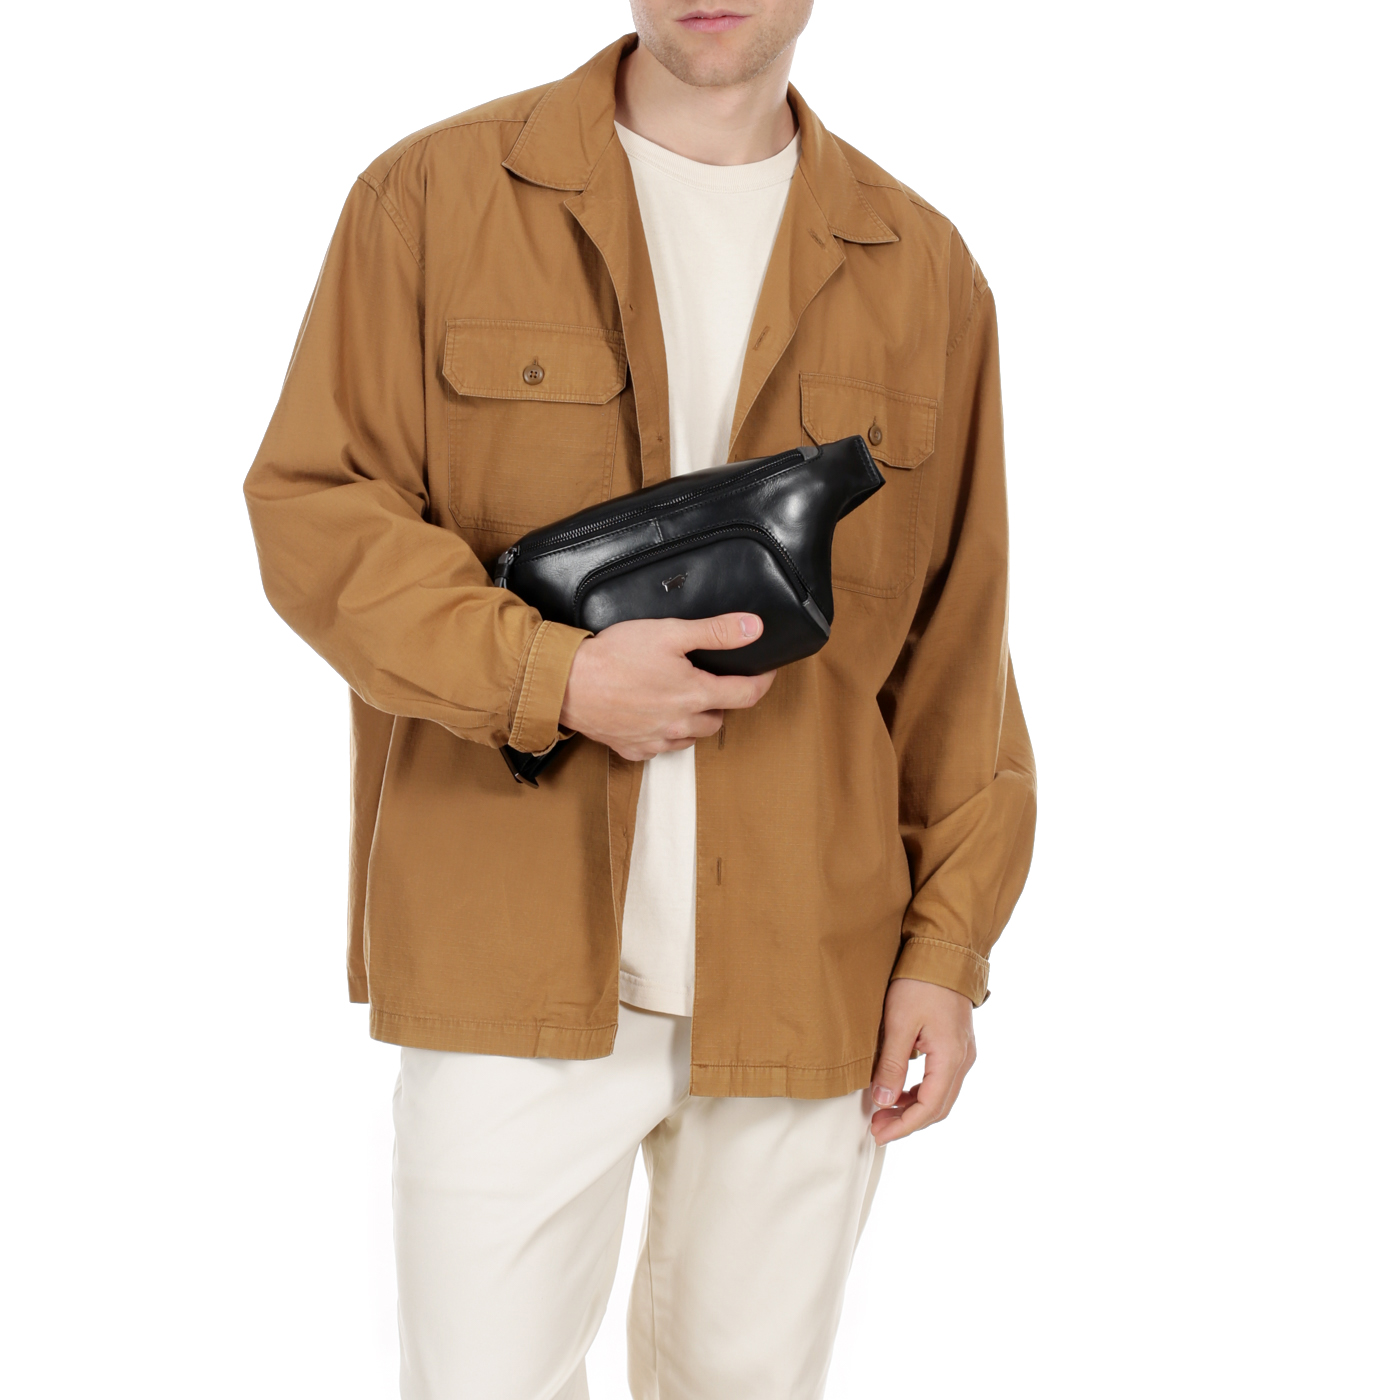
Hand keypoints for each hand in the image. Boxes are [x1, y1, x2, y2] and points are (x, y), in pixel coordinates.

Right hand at [559, 613, 776, 760]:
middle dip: (721, 702)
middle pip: (718, 719)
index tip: (766, 673)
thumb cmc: (614, 657)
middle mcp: (680, 724)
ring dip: (695, 720)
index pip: (746, 695)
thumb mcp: (669, 633)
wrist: (567, 685)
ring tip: (682, 699)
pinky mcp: (634, 749)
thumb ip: (715, 632)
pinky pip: (661, 748)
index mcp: (695, 695)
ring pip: (691, 736)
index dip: (762, 682)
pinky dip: (665, 734)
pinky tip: (653, 716)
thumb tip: (754, 627)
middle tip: (712, 682)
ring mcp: (657, 740)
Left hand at [869, 979, 975, 1144]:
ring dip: (913, 1109)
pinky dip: (920, 1092)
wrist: (943, 954)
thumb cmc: (920, 983)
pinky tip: (899, 1091)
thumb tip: (883, 1101)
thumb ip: (892, 1064)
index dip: (903, 1126)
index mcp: (951, 1058)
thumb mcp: (899, 1022)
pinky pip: (941, 1080)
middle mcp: (963, 1060)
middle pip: (938, 1107)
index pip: (929, 1108)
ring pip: (941, 1096)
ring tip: (883, 1112)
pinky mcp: (956, 1045)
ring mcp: (962, 1053)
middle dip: (907, 1122)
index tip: (878, 1134)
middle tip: (877, 1128)